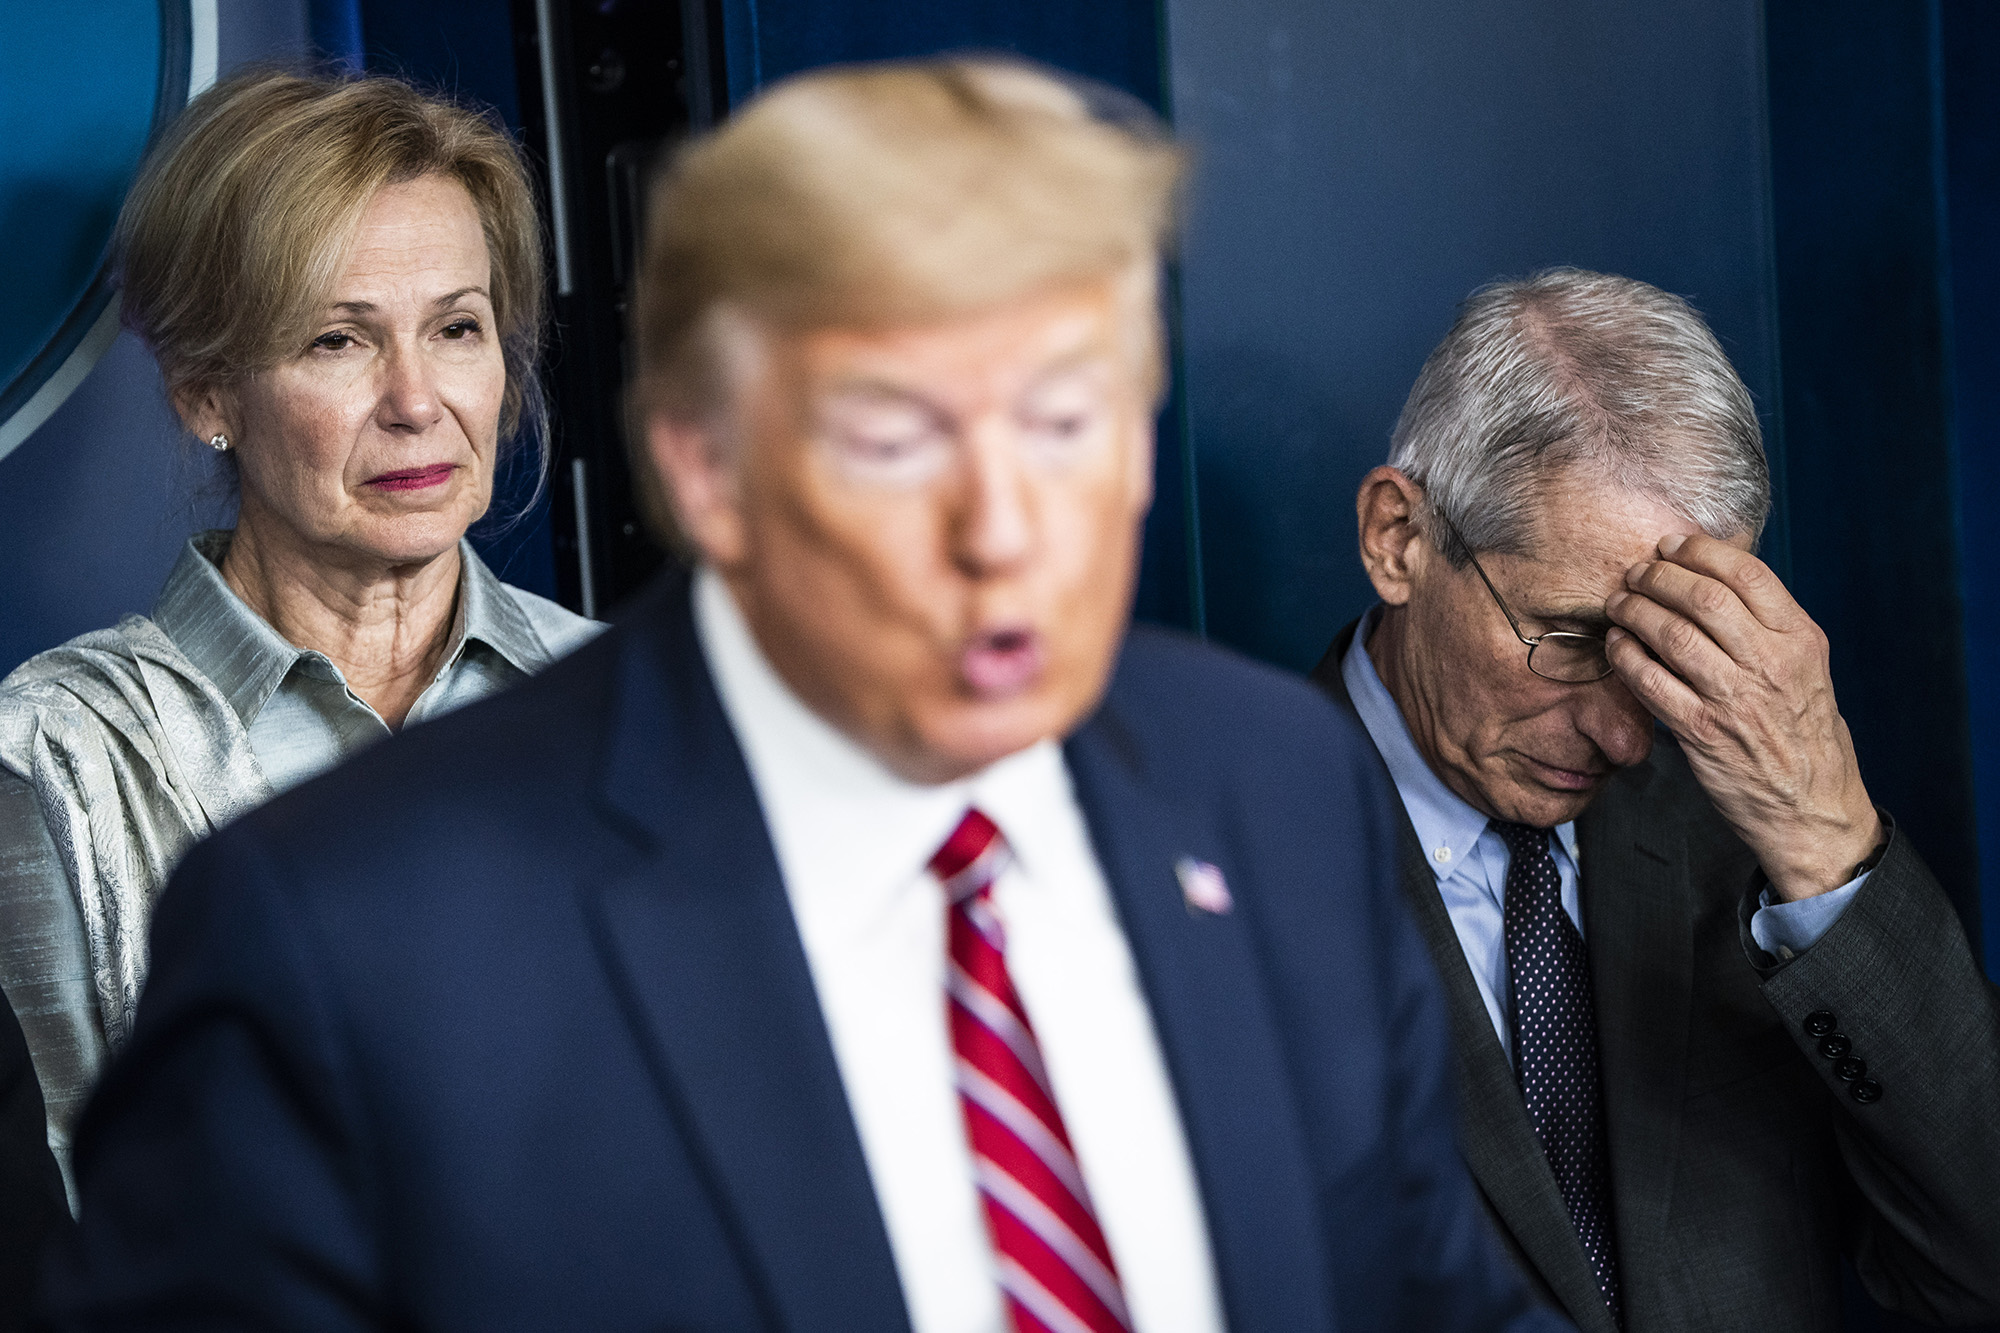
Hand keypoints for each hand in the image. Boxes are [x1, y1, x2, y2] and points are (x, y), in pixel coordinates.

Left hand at [1604, 533, 1881, 900]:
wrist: (1812, 807)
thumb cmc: (1804, 733)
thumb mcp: (1805, 669)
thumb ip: (1767, 627)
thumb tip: (1714, 580)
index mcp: (1800, 639)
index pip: (1746, 573)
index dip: (1699, 552)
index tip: (1669, 547)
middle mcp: (1770, 663)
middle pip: (1702, 596)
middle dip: (1658, 576)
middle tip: (1635, 573)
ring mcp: (1734, 698)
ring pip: (1672, 634)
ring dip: (1635, 610)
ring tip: (1618, 603)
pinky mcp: (1701, 731)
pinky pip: (1650, 682)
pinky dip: (1626, 656)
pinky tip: (1616, 644)